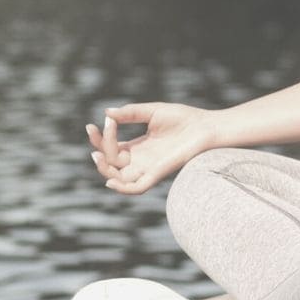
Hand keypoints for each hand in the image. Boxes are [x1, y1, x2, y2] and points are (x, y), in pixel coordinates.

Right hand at [85, 102, 215, 195]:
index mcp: (139, 147)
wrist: (207, 127)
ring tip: (98, 153)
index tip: (92, 124)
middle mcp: (141, 161)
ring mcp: (149, 168)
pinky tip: (110, 179)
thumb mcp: (152, 111)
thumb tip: (107, 113)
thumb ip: (130, 113)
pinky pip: (137, 188)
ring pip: (119, 178)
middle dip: (99, 150)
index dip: (99, 139)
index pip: (112, 148)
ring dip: (104, 168)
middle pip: (111, 164)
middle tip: (96, 132)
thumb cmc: (184, 118)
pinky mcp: (158, 174)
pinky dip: (122, 188)